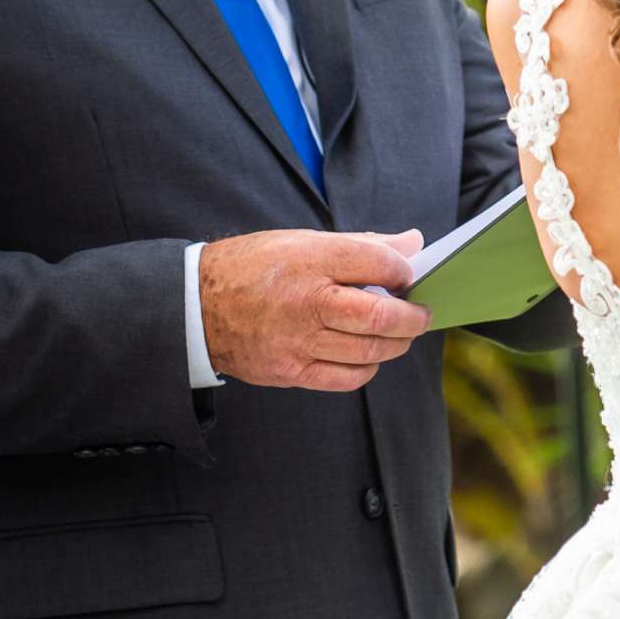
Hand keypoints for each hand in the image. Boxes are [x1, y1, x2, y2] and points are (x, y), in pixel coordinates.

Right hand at [198, 228, 430, 390]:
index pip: (378, 263)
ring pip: (369, 351)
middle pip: (380, 316)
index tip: (411, 274)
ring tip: (401, 334)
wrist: (197, 305)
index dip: (405, 270)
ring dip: (396, 344)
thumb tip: (413, 242)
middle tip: (423, 314)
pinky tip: (368, 355)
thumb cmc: (256, 267)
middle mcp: (306, 301)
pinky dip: (367, 368)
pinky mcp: (289, 371)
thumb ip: (363, 244)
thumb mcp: (304, 240)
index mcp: (310, 259)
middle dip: (414, 318)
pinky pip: (345, 378)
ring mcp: (297, 341)